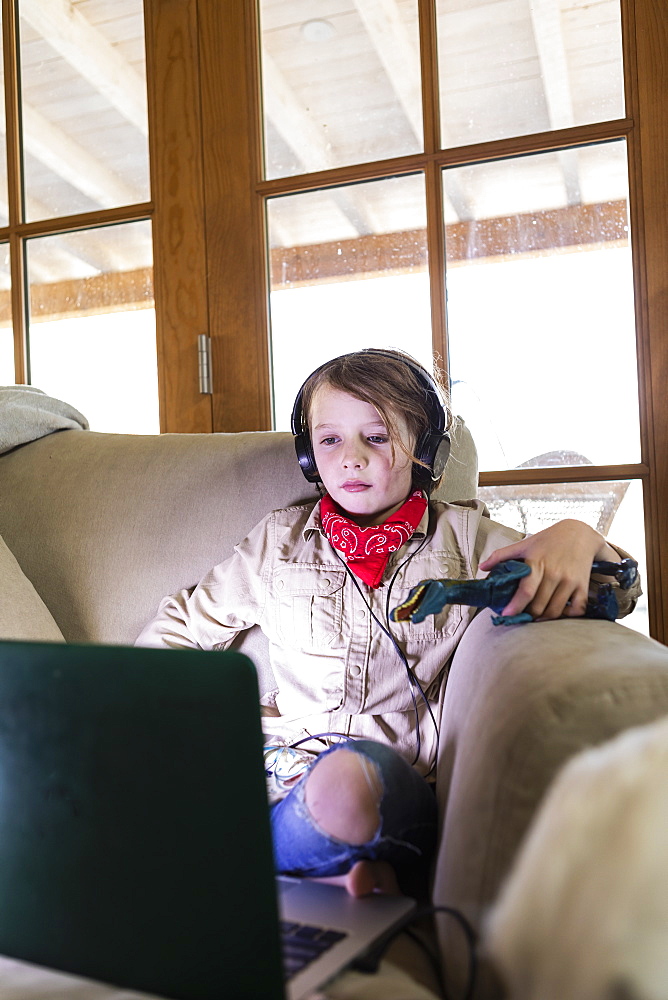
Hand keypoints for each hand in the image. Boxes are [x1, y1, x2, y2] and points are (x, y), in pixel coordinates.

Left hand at [479, 519, 616, 620]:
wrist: (579, 533)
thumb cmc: (548, 540)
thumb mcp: (524, 544)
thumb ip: (501, 555)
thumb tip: (482, 568)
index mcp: (537, 562)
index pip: (526, 590)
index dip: (516, 606)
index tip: (507, 615)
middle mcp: (555, 573)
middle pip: (539, 605)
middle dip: (528, 616)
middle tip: (520, 618)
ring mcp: (570, 581)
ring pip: (555, 611)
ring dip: (543, 619)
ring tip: (535, 618)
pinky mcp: (582, 585)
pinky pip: (577, 609)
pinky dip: (567, 616)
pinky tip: (558, 613)